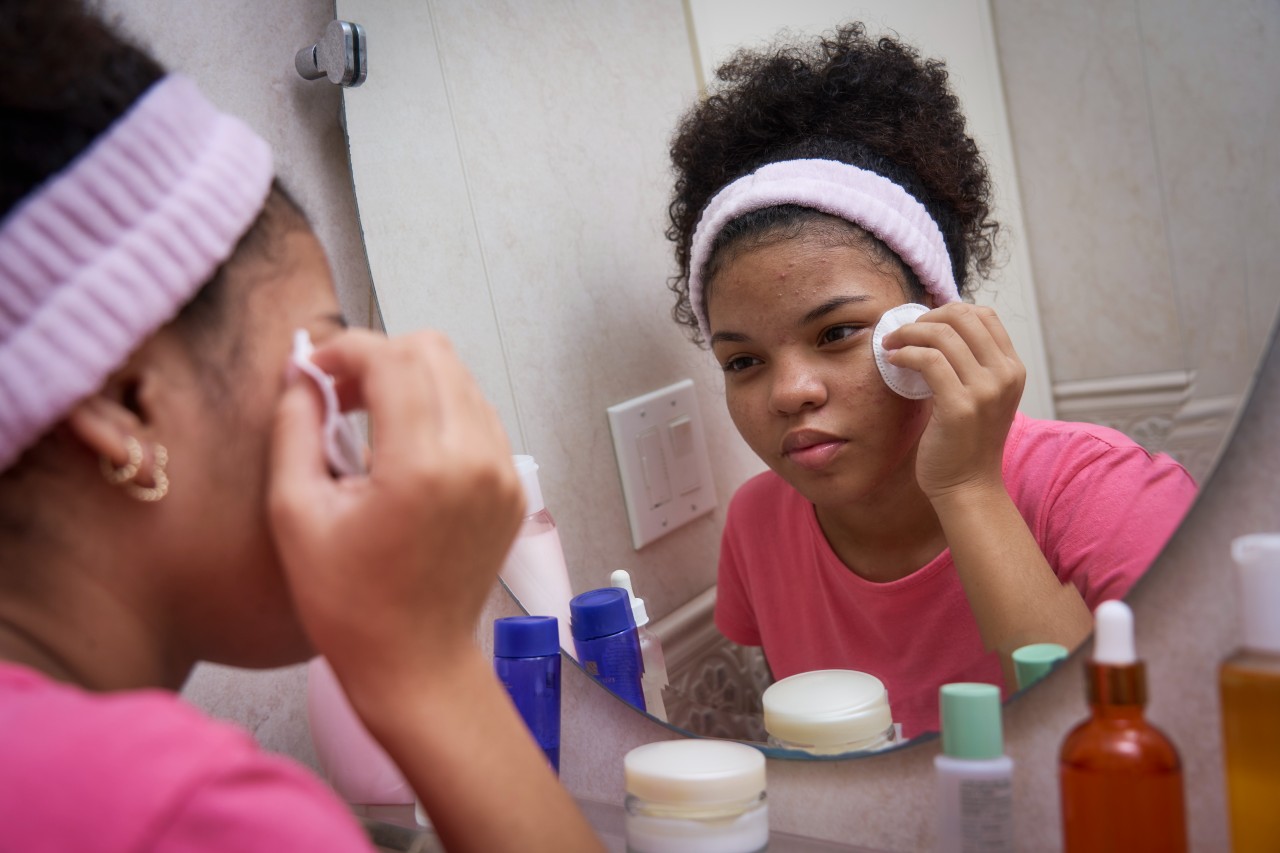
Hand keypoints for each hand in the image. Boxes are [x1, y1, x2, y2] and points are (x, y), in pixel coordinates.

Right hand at [267, 329, 523, 703]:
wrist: (414, 662)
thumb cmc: (347, 601)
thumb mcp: (296, 513)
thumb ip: (295, 427)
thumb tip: (303, 375)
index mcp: (423, 466)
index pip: (392, 358)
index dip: (345, 350)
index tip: (313, 374)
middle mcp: (476, 459)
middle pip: (433, 352)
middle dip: (379, 358)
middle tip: (339, 397)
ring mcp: (503, 472)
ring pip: (460, 378)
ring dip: (411, 382)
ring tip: (369, 424)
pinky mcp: (513, 486)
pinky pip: (479, 416)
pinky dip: (440, 412)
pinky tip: (405, 450)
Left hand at [883, 303, 1024, 499]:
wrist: (968, 487)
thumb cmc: (966, 442)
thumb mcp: (982, 396)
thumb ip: (971, 364)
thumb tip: (937, 329)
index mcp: (1012, 368)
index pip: (984, 315)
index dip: (948, 311)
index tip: (923, 325)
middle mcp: (1005, 375)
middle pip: (962, 317)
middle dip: (925, 318)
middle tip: (901, 332)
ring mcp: (985, 390)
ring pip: (942, 335)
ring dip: (908, 334)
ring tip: (891, 345)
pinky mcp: (960, 407)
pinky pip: (928, 361)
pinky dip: (906, 354)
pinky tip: (894, 361)